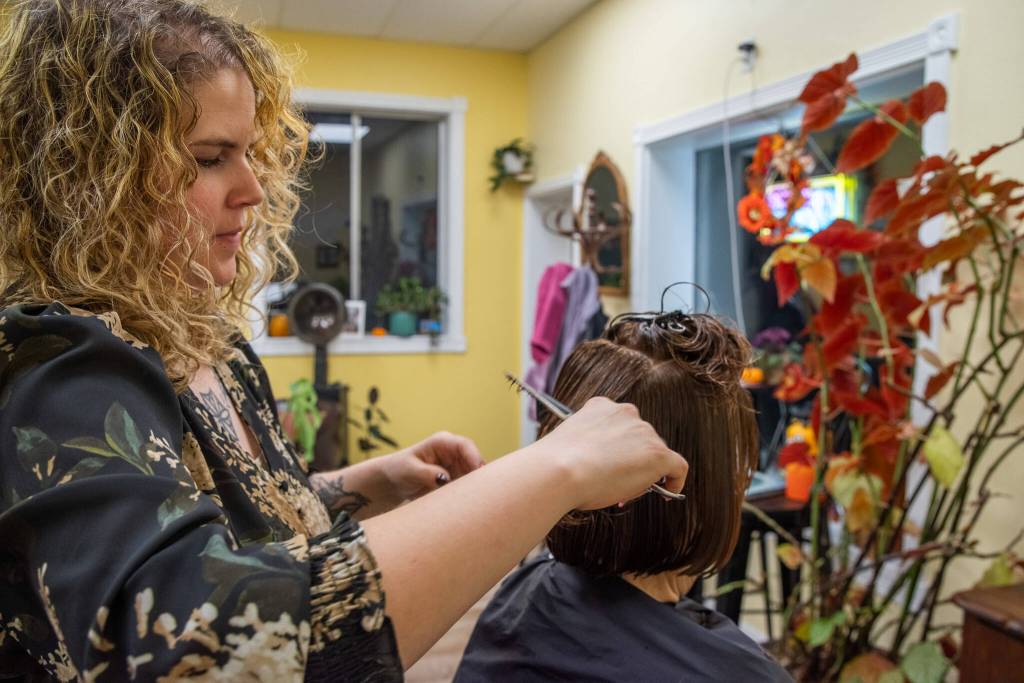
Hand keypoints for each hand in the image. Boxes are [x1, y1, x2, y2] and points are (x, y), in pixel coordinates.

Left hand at [380, 431, 484, 500]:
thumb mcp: (409, 470)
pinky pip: (468, 486)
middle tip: (479, 492)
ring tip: (469, 500)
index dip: (474, 458)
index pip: (465, 446)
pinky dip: (468, 494)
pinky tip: (465, 504)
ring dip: (474, 487)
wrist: (394, 481)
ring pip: (474, 475)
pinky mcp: (456, 479)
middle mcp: (453, 452)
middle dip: (478, 475)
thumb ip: (427, 473)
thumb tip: (445, 478)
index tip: (478, 473)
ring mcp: (457, 466)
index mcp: (442, 442)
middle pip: (475, 461)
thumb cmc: (399, 470)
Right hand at [528, 397, 687, 509]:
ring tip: (623, 491)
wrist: (559, 472)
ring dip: (644, 472)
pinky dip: (675, 480)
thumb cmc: (555, 465)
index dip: (617, 447)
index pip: (619, 425)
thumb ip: (588, 446)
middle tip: (615, 483)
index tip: (609, 463)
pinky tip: (668, 492)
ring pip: (654, 454)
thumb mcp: (570, 444)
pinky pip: (677, 467)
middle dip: (631, 460)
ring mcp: (644, 432)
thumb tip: (597, 466)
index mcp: (601, 406)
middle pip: (639, 439)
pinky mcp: (658, 454)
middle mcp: (626, 413)